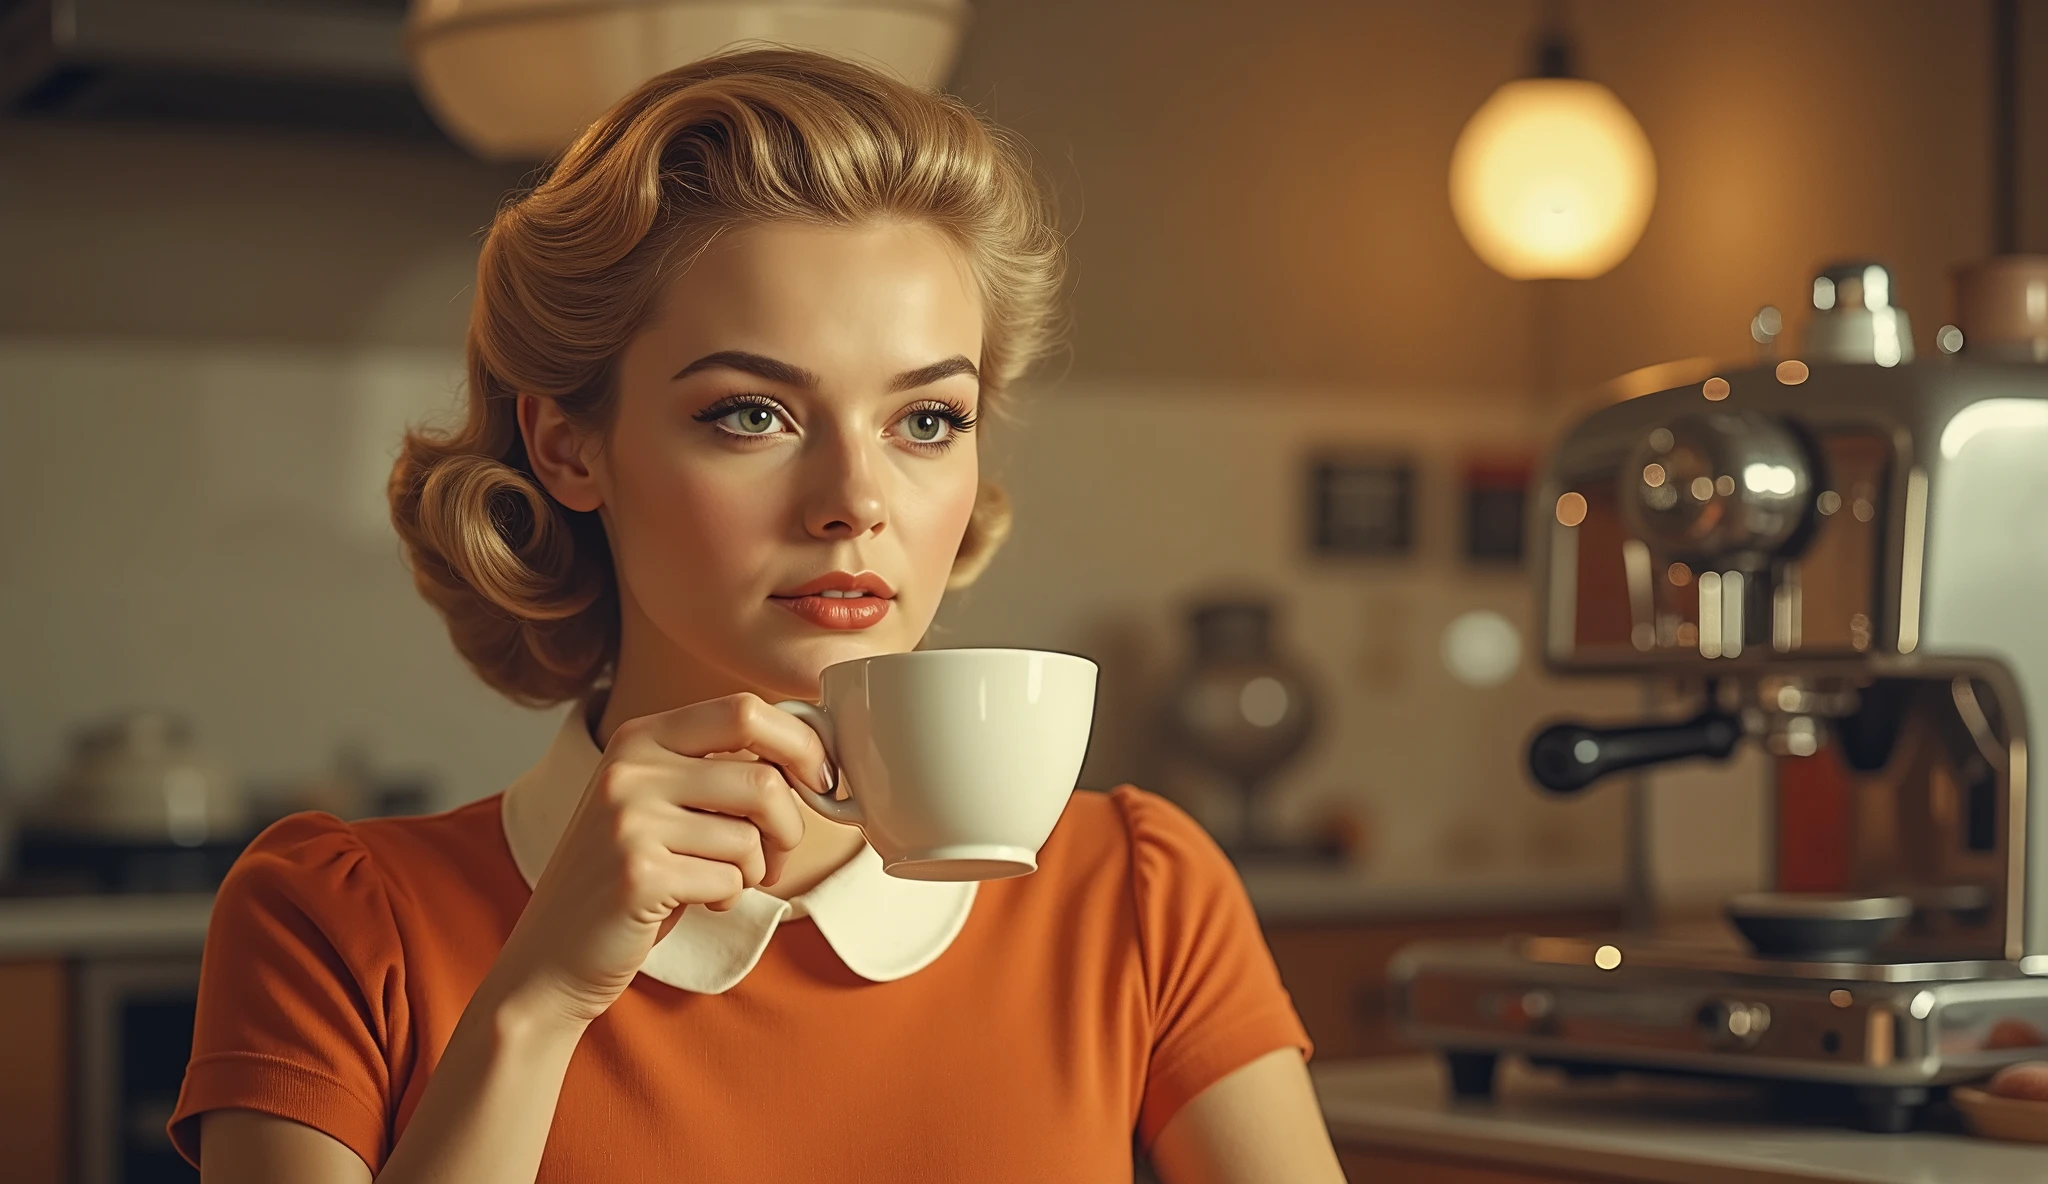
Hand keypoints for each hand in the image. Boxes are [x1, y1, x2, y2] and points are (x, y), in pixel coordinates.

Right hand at [488, 693, 827, 1026]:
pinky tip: (700, 901)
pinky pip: (729, 879)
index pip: (745, 710)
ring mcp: (629, 821)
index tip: (821, 779)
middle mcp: (630, 769)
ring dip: (756, 869)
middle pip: (762, 778)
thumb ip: (720, 769)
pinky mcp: (638, 875)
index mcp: (641, 736)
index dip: (801, 743)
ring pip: (751, 837)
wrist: (555, 952)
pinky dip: (730, 897)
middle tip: (776, 851)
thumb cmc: (628, 874)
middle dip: (789, 824)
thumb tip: (814, 755)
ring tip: (726, 880)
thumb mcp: (662, 799)